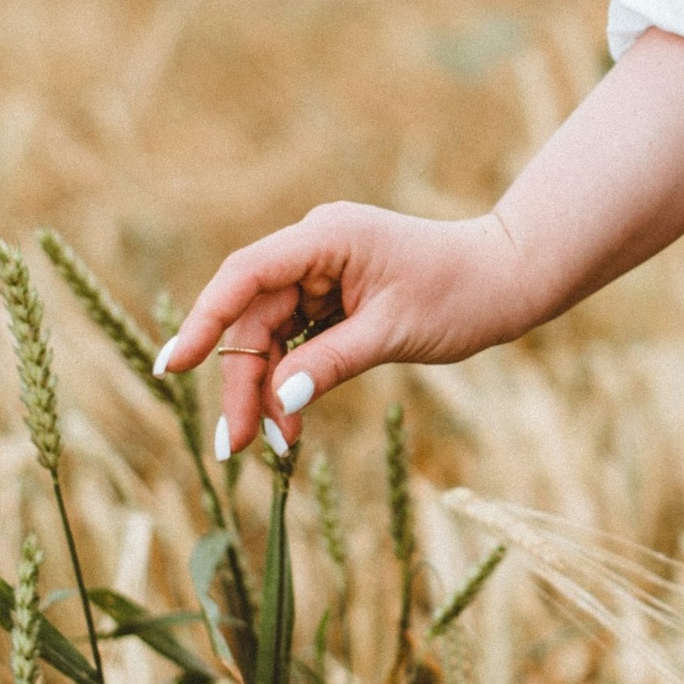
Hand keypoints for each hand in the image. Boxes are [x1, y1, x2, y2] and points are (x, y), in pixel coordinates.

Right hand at [153, 203, 528, 457]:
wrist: (508, 279)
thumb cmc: (461, 294)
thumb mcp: (394, 333)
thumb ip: (331, 363)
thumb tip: (276, 402)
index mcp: (326, 237)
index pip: (246, 276)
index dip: (206, 321)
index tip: (175, 367)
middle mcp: (317, 247)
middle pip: (255, 316)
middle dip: (244, 380)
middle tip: (238, 445)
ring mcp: (326, 271)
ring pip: (273, 332)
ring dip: (268, 387)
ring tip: (272, 446)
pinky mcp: (337, 295)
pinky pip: (298, 337)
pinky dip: (293, 377)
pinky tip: (289, 420)